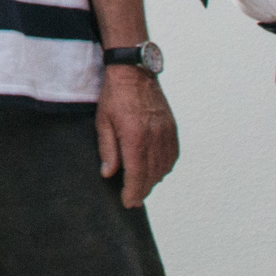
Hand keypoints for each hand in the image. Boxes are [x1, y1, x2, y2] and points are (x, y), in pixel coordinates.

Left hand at [95, 66, 179, 207]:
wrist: (135, 72)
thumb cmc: (115, 97)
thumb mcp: (103, 122)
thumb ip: (107, 150)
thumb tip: (109, 174)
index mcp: (136, 138)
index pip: (137, 175)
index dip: (133, 192)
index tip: (128, 203)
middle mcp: (155, 139)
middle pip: (151, 176)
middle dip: (142, 191)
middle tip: (133, 200)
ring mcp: (166, 134)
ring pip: (164, 168)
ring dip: (153, 180)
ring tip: (142, 186)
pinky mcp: (172, 129)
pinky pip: (172, 156)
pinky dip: (165, 168)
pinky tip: (156, 170)